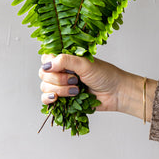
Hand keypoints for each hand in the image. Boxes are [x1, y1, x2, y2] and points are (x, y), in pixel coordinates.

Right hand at [38, 54, 157, 120]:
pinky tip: (57, 99)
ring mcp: (61, 85)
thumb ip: (65, 61)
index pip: (46, 59)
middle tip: (74, 80)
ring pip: (45, 87)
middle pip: (43, 74)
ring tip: (76, 90)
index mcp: (66, 59)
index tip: (60, 68)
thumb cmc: (104, 75)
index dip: (49, 65)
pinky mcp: (63, 99)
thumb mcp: (85, 63)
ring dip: (59, 90)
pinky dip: (49, 100)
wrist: (116, 93)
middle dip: (57, 79)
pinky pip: (46, 100)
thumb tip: (47, 65)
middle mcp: (61, 71)